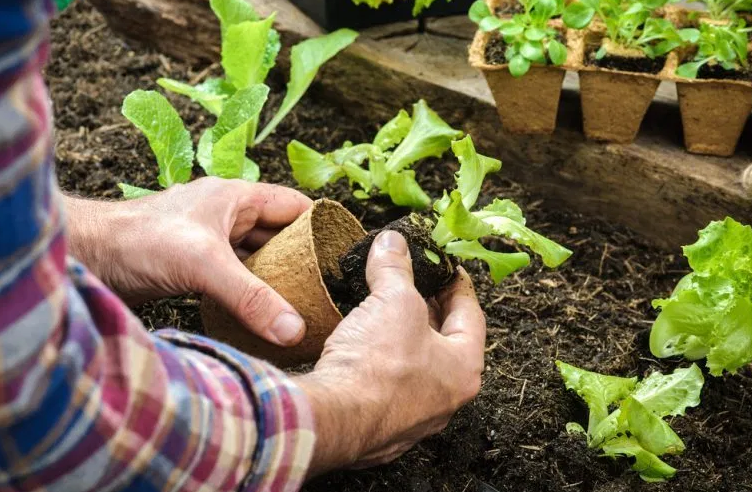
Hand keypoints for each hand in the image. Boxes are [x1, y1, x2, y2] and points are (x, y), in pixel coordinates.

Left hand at [65, 177, 311, 345]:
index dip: (322, 226)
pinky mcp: (195, 265)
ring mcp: (211, 241)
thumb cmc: (139, 241)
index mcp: (237, 198)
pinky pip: (236, 276)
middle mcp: (227, 216)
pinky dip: (251, 292)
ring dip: (276, 278)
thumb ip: (252, 298)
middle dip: (302, 259)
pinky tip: (263, 313)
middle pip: (279, 235)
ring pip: (257, 258)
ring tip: (303, 304)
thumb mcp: (204, 265)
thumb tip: (295, 329)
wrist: (87, 256)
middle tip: (327, 289)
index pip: (295, 207)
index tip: (343, 256)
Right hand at [295, 231, 485, 474]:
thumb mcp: (392, 300)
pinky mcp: (380, 428)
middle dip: (428, 311)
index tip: (447, 269)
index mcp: (464, 368)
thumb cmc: (378, 364)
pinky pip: (386, 388)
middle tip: (415, 286)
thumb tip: (392, 242)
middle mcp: (445, 399)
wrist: (334, 419)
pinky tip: (362, 348)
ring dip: (402, 338)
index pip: (471, 316)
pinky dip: (379, 364)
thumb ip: (395, 268)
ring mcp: (413, 418)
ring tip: (384, 311)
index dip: (457, 285)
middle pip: (444, 343)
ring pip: (415, 368)